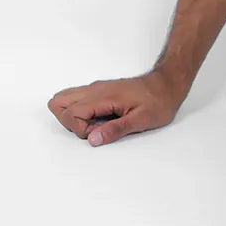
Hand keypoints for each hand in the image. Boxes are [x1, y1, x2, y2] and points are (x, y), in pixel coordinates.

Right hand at [47, 69, 186, 146]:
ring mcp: (95, 89)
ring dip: (72, 116)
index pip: (69, 112)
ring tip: (96, 125)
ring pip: (64, 100)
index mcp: (103, 96)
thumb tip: (93, 140)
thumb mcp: (141, 120)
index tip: (99, 132)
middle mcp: (95, 90)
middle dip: (69, 122)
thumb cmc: (159, 102)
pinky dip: (81, 112)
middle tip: (93, 130)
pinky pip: (77, 99)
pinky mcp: (99, 91)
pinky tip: (101, 119)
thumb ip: (116, 130)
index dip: (79, 128)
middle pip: (58, 103)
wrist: (167, 85)